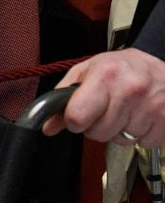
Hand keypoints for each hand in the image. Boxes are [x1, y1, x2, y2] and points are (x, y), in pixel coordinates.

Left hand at [42, 48, 164, 146]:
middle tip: (105, 109)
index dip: (74, 120)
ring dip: (119, 130)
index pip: (77, 117)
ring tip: (125, 110)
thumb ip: (62, 98)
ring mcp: (150, 106)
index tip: (79, 115)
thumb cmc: (121, 66)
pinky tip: (140, 116)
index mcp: (105, 76)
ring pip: (121, 140)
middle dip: (96, 126)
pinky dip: (140, 135)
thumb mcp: (86, 72)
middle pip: (97, 133)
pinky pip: (144, 143)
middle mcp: (129, 90)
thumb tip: (48, 127)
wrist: (160, 60)